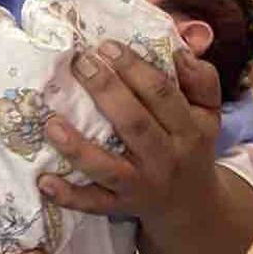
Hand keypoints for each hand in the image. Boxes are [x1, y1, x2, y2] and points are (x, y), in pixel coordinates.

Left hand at [37, 42, 221, 223]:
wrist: (193, 208)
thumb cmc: (191, 145)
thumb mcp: (208, 113)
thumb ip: (201, 79)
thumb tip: (180, 51)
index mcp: (189, 130)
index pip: (162, 94)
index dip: (135, 68)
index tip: (106, 46)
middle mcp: (165, 158)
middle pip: (134, 124)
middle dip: (105, 91)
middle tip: (79, 63)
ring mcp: (140, 185)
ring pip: (108, 167)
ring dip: (77, 147)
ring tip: (50, 122)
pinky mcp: (119, 206)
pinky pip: (92, 203)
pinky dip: (68, 195)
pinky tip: (44, 181)